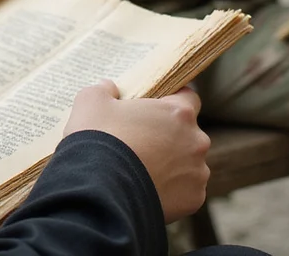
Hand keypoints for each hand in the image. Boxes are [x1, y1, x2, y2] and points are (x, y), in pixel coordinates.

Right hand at [64, 80, 210, 222]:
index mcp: (178, 112)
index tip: (154, 108)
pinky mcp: (193, 199)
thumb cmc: (99, 139)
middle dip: (168, 136)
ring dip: (170, 164)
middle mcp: (196, 141)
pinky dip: (170, 189)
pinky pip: (185, 190)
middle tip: (140, 142)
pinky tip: (147, 188)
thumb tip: (108, 88)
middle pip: (186, 133)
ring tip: (140, 170)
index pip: (188, 97)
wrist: (100, 191)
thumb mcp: (91, 102)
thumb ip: (103, 89)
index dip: (170, 101)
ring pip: (187, 163)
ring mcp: (197, 172)